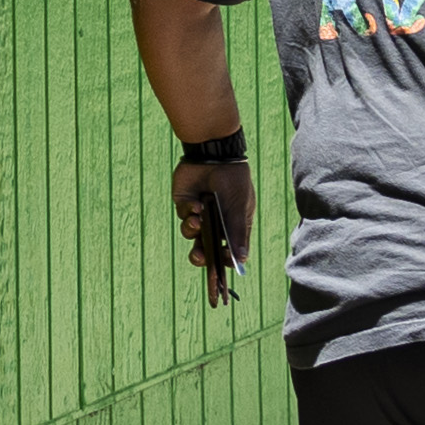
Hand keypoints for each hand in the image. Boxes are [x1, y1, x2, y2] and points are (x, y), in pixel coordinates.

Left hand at [171, 149, 249, 306]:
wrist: (215, 153)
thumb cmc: (233, 180)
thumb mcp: (239, 208)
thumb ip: (237, 233)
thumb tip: (241, 261)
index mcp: (234, 227)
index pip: (229, 253)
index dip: (224, 264)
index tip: (221, 271)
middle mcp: (216, 224)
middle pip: (206, 250)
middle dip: (202, 257)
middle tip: (200, 258)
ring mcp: (200, 215)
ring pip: (191, 236)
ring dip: (193, 231)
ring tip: (198, 220)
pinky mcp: (185, 204)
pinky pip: (184, 217)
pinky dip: (189, 214)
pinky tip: (196, 204)